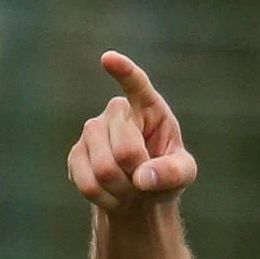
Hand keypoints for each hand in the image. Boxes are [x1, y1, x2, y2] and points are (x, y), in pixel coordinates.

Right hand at [67, 51, 197, 212]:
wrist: (139, 194)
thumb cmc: (165, 174)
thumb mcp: (184, 173)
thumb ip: (173, 173)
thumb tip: (143, 178)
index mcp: (149, 108)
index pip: (137, 84)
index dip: (124, 72)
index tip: (109, 59)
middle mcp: (117, 113)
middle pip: (125, 150)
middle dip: (139, 174)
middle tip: (146, 180)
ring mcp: (92, 131)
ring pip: (104, 169)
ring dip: (123, 189)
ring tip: (131, 187)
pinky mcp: (76, 154)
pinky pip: (88, 183)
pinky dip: (106, 199)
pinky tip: (114, 195)